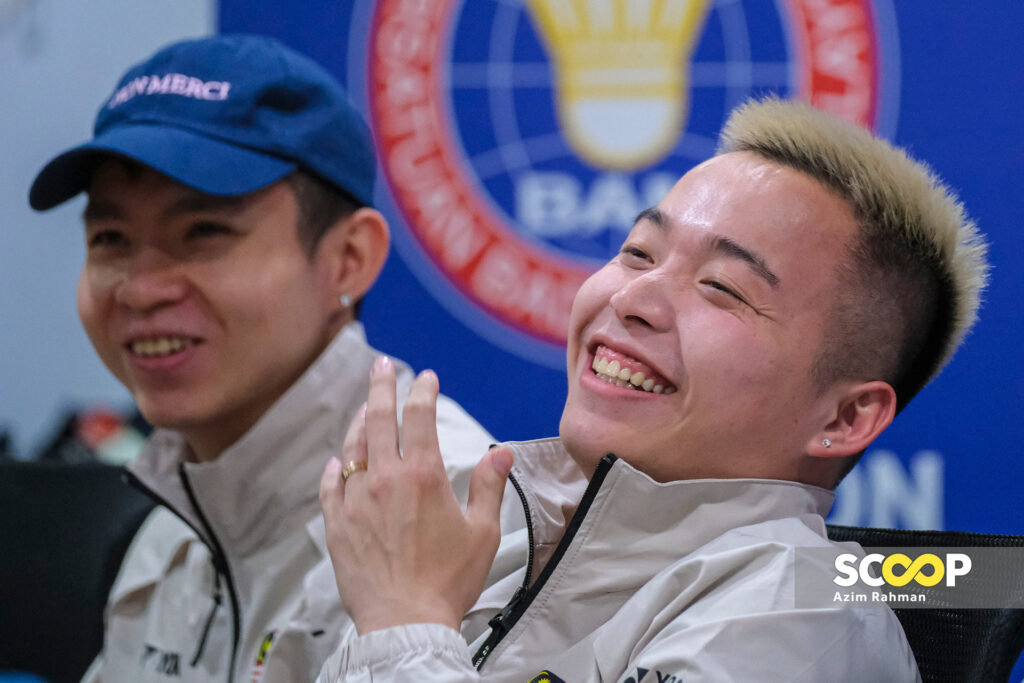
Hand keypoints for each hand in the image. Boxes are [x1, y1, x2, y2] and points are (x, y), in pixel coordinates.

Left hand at [319, 356, 513, 633]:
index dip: (423, 390)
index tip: (426, 377)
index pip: (420, 416)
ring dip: (360, 421)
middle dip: (382, 386)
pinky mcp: (337, 524)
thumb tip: (502, 452)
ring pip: (352, 447)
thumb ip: (489, 485)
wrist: (405, 623)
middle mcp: (385, 479)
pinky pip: (331, 486)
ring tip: (365, 406)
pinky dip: (336, 468)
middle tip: (383, 366)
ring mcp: (356, 500)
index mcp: (424, 476)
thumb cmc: (448, 581)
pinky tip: (339, 462)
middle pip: (379, 418)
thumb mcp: (482, 532)